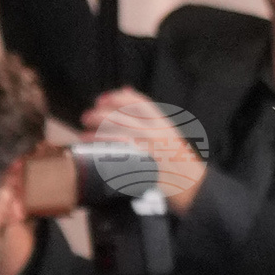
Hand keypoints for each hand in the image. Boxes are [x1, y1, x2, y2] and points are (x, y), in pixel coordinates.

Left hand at [82, 87, 207, 212]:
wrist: (190, 186)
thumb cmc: (175, 158)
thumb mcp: (165, 131)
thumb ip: (146, 113)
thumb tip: (125, 89)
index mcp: (162, 122)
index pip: (137, 102)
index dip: (116, 98)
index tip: (101, 99)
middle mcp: (155, 132)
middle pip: (122, 116)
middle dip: (100, 114)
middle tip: (86, 117)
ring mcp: (148, 148)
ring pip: (117, 133)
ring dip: (96, 132)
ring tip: (83, 134)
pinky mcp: (141, 165)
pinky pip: (117, 153)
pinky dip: (102, 149)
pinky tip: (91, 150)